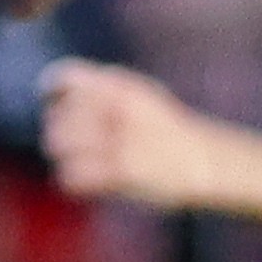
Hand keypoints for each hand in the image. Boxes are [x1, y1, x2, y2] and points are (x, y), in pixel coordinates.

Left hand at [37, 60, 227, 211]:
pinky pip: (72, 176)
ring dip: (67, 156)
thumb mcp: (140, 94)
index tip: (60, 108)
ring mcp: (118, 141)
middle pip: (56, 118)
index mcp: (121, 86)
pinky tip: (94, 180)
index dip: (54, 95)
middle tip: (83, 144)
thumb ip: (100, 90)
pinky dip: (76, 180)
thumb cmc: (169, 131)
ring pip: (57, 145)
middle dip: (61, 132)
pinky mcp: (121, 172)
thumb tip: (53, 95)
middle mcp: (116, 109)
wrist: (208, 161)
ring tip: (88, 161)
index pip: (64, 80)